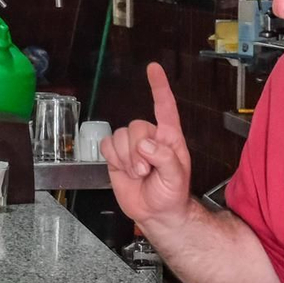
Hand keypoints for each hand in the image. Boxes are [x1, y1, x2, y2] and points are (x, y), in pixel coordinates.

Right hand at [104, 63, 194, 232]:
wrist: (156, 213)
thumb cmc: (172, 194)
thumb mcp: (176, 178)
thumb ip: (165, 159)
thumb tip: (146, 145)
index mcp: (169, 137)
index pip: (164, 107)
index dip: (159, 87)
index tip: (153, 69)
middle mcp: (150, 137)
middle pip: (135, 126)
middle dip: (136, 151)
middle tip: (145, 171)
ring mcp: (132, 146)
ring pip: (119, 136)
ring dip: (125, 158)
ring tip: (137, 174)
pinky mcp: (117, 156)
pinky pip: (107, 145)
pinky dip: (113, 158)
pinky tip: (123, 169)